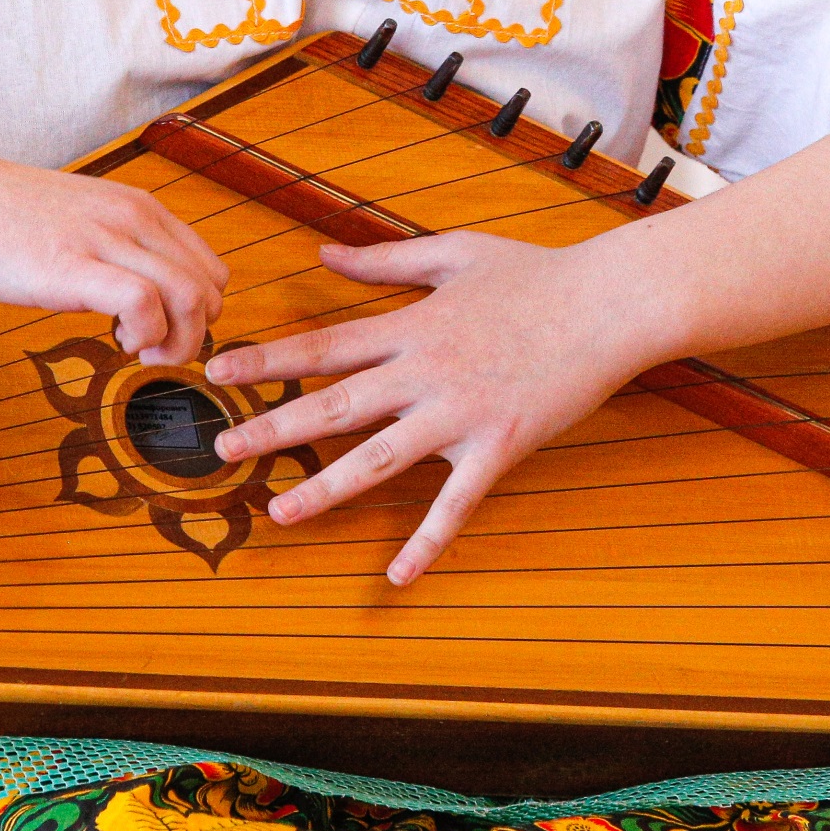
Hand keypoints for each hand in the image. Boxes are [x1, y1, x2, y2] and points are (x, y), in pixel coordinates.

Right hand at [0, 153, 227, 363]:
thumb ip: (118, 249)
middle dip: (195, 335)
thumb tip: (144, 296)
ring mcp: (104, 239)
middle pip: (212, 288)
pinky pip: (142, 302)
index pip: (211, 269)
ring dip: (176, 342)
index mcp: (140, 209)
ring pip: (190, 296)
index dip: (198, 315)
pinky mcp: (70, 265)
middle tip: (152, 351)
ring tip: (136, 351)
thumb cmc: (1, 217)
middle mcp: (134, 218)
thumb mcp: (82, 222)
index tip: (162, 332)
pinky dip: (144, 334)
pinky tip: (114, 342)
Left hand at [203, 231, 659, 584]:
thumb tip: (323, 255)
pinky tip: (397, 577)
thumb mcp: (455, 253)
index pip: (325, 346)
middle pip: (335, 404)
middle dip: (273, 426)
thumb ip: (385, 260)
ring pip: (379, 458)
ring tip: (281, 512)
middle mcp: (426, 373)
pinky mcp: (499, 446)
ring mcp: (461, 413)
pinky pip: (456, 504)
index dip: (268, 360)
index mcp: (414, 326)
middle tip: (220, 449)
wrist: (611, 302)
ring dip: (326, 488)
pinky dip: (426, 543)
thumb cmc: (538, 273)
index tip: (218, 371)